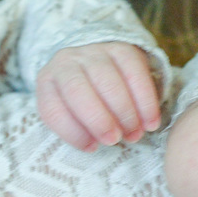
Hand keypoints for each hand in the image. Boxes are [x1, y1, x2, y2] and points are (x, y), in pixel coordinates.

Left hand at [35, 42, 161, 150]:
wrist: (97, 65)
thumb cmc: (81, 101)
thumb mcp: (69, 113)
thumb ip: (75, 128)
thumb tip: (93, 144)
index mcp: (47, 82)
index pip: (52, 109)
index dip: (72, 132)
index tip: (92, 148)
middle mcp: (65, 62)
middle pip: (77, 90)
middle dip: (99, 120)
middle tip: (115, 140)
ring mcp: (93, 52)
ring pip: (108, 81)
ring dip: (125, 113)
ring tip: (135, 134)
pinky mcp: (121, 48)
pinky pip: (134, 72)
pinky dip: (145, 100)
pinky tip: (150, 122)